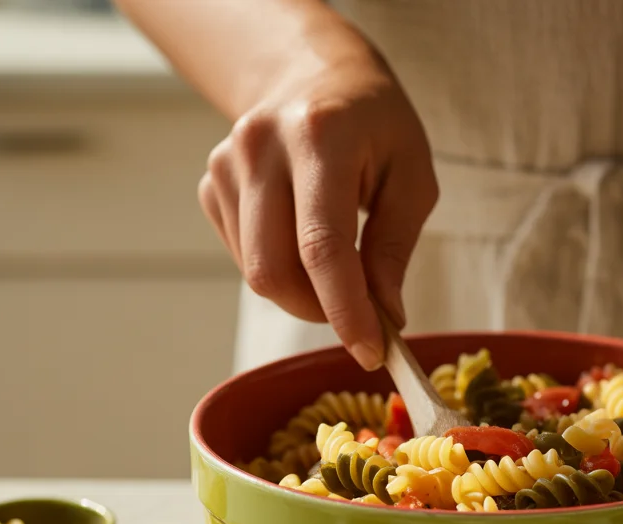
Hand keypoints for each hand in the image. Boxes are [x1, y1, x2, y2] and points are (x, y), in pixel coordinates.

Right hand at [197, 25, 437, 369]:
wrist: (312, 73)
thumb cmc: (374, 124)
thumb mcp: (412, 174)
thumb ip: (396, 246)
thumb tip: (385, 316)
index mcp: (319, 136)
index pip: (323, 246)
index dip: (345, 310)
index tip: (371, 352)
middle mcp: (259, 147)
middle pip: (275, 270)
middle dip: (321, 311)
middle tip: (361, 315)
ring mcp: (226, 166)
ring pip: (256, 272)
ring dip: (304, 294)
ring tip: (340, 271)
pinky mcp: (211, 185)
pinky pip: (244, 258)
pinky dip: (282, 271)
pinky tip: (304, 239)